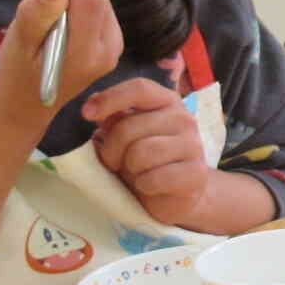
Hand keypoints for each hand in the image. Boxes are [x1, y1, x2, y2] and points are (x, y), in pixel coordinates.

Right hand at [0, 0, 123, 135]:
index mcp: (87, 53)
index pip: (91, 0)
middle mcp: (108, 51)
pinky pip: (95, 9)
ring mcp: (111, 49)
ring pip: (97, 0)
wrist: (23, 109)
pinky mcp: (107, 45)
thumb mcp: (18, 45)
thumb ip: (37, 15)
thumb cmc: (15, 78)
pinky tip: (52, 1)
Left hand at [81, 77, 212, 225]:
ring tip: (135, 173)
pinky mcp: (197, 173)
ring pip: (141, 153)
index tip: (87, 114)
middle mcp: (183, 118)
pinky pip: (154, 178)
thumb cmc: (146, 162)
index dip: (110, 98)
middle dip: (111, 150)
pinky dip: (144, 186)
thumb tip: (93, 104)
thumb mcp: (126, 138)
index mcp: (166, 102)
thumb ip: (113, 120)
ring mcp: (193, 145)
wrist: (175, 195)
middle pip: (129, 127)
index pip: (139, 89)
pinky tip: (150, 186)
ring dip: (129, 169)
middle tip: (113, 162)